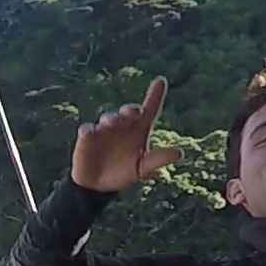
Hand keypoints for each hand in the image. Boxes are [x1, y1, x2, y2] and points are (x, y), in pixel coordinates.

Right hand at [70, 78, 183, 192]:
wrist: (98, 185)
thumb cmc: (123, 173)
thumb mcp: (142, 168)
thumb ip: (158, 159)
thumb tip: (179, 154)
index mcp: (139, 129)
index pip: (149, 109)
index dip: (155, 95)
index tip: (160, 80)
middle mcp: (122, 124)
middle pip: (128, 111)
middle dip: (130, 110)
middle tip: (135, 112)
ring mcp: (103, 129)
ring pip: (108, 118)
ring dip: (111, 119)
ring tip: (112, 123)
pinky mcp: (86, 137)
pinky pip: (87, 131)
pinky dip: (88, 131)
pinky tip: (88, 133)